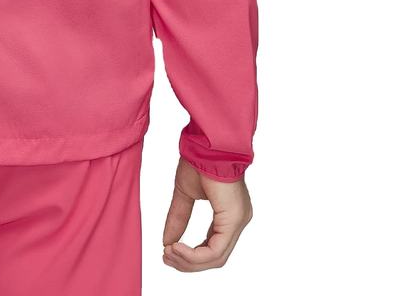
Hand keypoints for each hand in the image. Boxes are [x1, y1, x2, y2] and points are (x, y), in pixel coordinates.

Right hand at [162, 157, 251, 271]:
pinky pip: (216, 250)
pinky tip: (177, 248)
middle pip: (215, 258)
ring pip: (216, 258)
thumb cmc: (198, 159)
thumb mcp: (184, 194)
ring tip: (168, 252)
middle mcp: (238, 221)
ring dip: (189, 261)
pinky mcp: (234, 219)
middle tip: (166, 257)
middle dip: (188, 262)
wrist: (206, 142)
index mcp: (229, 214)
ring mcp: (238, 221)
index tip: (168, 250)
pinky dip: (195, 255)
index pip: (213, 247)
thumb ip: (178, 217)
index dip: (191, 255)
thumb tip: (167, 241)